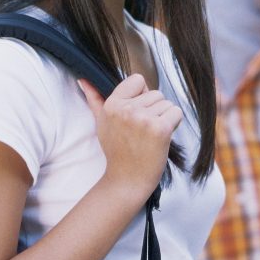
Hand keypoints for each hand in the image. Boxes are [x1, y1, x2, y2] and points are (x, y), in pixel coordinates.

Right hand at [79, 73, 182, 192]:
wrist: (127, 180)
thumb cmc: (117, 151)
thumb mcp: (102, 122)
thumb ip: (95, 98)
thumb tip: (83, 79)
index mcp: (112, 104)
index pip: (138, 80)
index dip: (141, 96)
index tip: (135, 114)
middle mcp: (126, 110)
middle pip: (155, 93)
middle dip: (153, 110)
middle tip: (141, 131)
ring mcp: (143, 119)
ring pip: (167, 103)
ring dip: (163, 118)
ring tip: (149, 135)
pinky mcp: (160, 129)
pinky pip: (176, 113)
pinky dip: (173, 124)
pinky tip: (160, 138)